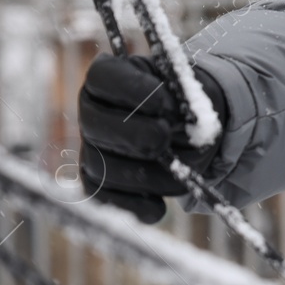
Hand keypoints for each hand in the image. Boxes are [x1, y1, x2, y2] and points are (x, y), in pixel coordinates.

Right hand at [79, 54, 225, 223]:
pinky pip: (104, 197)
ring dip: (143, 174)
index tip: (166, 103)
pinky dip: (133, 205)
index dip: (132, 90)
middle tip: (165, 139)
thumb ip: (186, 101)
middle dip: (134, 135)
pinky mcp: (97, 180)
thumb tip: (183, 122)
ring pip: (102, 166)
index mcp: (111, 77)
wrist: (192, 129)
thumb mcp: (192, 92)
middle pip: (96, 123)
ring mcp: (91, 147)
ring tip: (178, 174)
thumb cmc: (187, 103)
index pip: (104, 76)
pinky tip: (158, 208)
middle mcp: (92, 111)